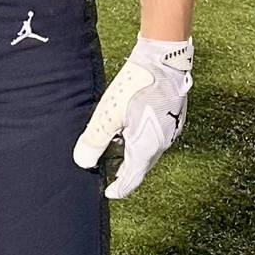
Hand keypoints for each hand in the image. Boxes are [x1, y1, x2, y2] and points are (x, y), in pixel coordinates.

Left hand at [73, 35, 191, 197]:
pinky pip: (153, 138)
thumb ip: (95, 139)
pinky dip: (139, 142)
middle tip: (109, 175)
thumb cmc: (135, 86)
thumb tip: (82, 162)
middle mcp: (161, 144)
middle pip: (141, 166)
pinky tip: (128, 131)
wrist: (163, 61)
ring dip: (131, 156)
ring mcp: (169, 130)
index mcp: (146, 148)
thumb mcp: (108, 114)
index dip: (119, 187)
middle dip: (124, 172)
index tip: (108, 193)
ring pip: (147, 151)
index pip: (132, 178)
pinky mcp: (171, 118)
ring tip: (114, 152)